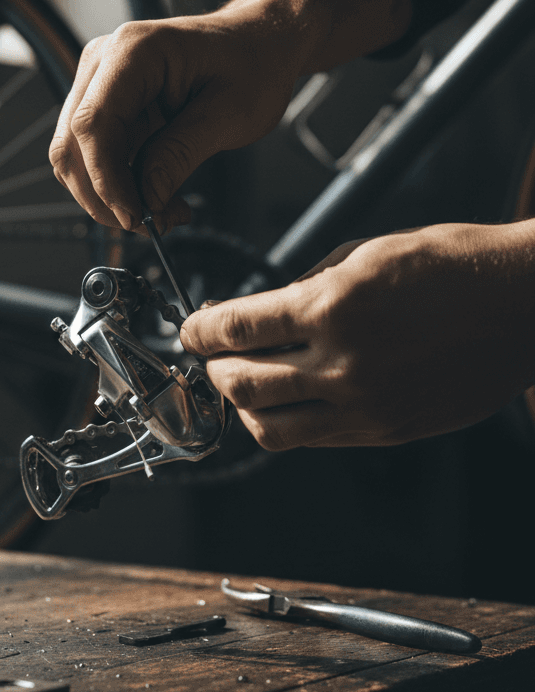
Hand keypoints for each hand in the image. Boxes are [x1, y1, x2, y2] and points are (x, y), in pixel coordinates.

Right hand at [49, 11, 300, 231]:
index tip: (135, 216)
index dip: (106, 180)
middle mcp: (105, 62)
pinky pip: (97, 155)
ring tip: (166, 212)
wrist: (258, 43)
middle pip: (73, 144)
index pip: (93, 125)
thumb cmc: (252, 65)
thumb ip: (180, 155)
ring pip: (77, 156)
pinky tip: (159, 195)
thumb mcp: (230, 114)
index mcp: (134, 52)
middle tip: (156, 224)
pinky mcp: (109, 104)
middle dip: (106, 196)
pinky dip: (121, 185)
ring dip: (112, 196)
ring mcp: (101, 82)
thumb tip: (145, 198)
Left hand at [180, 222, 534, 447]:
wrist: (521, 306)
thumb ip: (308, 284)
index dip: (199, 330)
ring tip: (240, 382)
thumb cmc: (453, 266)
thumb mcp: (367, 252)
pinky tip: (287, 399)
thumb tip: (264, 309)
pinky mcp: (385, 430)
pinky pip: (314, 439)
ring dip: (242, 406)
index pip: (235, 328)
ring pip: (269, 428)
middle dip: (212, 367)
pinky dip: (286, 422)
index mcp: (332, 306)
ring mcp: (365, 406)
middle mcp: (342, 364)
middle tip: (209, 354)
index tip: (190, 328)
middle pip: (240, 384)